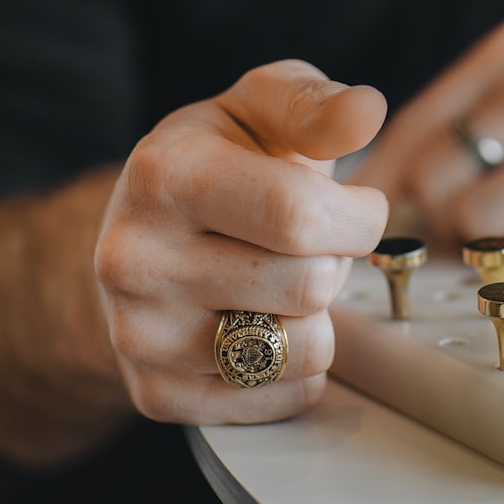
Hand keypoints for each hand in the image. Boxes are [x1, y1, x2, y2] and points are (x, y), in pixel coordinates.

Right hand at [96, 60, 387, 424]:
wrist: (140, 237)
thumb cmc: (216, 166)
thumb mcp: (259, 110)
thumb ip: (314, 106)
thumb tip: (366, 110)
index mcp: (166, 176)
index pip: (300, 215)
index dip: (358, 217)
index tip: (358, 209)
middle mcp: (137, 260)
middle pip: (311, 286)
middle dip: (337, 263)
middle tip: (308, 247)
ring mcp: (141, 336)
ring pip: (305, 351)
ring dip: (319, 318)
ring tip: (282, 283)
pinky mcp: (159, 395)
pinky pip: (287, 396)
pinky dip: (299, 366)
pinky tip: (264, 324)